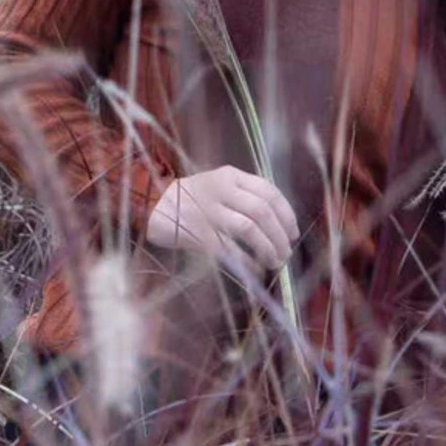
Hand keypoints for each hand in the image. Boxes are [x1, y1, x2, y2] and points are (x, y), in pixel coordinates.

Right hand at [146, 166, 299, 273]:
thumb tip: (279, 224)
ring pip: (249, 229)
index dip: (286, 213)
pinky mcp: (196, 233)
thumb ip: (243, 195)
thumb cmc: (190, 198)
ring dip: (268, 248)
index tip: (294, 232)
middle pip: (262, 211)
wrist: (151, 205)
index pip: (268, 190)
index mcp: (229, 176)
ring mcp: (207, 212)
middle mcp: (220, 190)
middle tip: (286, 252)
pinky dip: (247, 261)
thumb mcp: (216, 185)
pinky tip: (255, 269)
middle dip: (280, 235)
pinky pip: (229, 249)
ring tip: (275, 261)